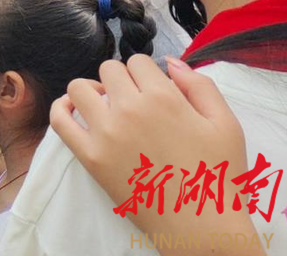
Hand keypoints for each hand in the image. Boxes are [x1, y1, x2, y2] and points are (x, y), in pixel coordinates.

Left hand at [51, 55, 258, 251]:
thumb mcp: (226, 124)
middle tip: (134, 102)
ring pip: (80, 88)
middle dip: (122, 80)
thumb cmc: (216, 175)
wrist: (201, 225)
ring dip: (92, 91)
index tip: (154, 91)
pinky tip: (74, 110)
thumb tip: (171, 61)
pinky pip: (60, 120)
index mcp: (163, 97)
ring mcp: (106, 133)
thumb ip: (200, 85)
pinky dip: (62, 109)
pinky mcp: (90, 156)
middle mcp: (130, 109)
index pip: (138, 61)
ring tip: (107, 106)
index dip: (147, 74)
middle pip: (110, 70)